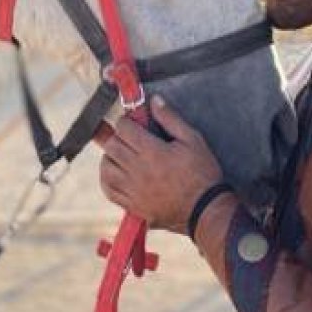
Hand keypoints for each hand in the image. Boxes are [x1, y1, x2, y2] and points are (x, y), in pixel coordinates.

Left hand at [95, 95, 224, 232]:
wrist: (205, 209)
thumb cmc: (202, 174)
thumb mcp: (192, 140)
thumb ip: (170, 118)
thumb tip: (154, 101)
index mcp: (152, 151)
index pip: (123, 128)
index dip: (127, 121)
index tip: (133, 122)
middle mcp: (138, 170)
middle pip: (111, 146)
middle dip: (118, 137)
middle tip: (130, 138)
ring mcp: (133, 189)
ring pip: (106, 168)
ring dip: (110, 157)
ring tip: (122, 155)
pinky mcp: (133, 205)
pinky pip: (109, 191)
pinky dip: (108, 180)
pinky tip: (117, 174)